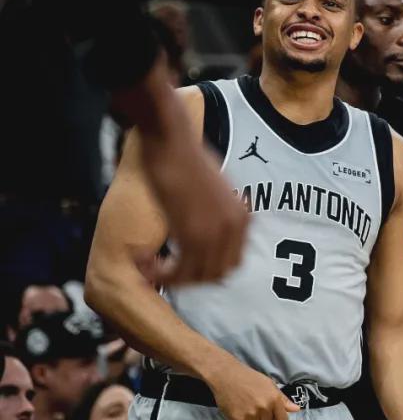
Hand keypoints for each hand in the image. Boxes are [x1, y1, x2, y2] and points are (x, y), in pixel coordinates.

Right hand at [143, 142, 249, 285]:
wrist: (171, 142)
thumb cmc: (185, 161)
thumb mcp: (215, 192)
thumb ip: (216, 217)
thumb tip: (206, 240)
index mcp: (243, 218)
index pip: (231, 263)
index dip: (205, 270)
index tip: (181, 265)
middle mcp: (235, 229)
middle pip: (215, 275)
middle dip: (188, 277)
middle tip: (162, 268)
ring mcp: (217, 233)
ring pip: (196, 277)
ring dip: (169, 278)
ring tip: (147, 263)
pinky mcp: (193, 234)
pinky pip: (179, 272)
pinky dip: (160, 274)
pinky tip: (142, 261)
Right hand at [204, 360, 299, 419]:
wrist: (226, 375)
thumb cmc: (249, 378)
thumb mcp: (270, 385)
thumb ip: (283, 399)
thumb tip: (297, 409)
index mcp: (274, 400)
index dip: (278, 419)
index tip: (273, 414)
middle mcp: (264, 409)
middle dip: (264, 416)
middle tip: (255, 403)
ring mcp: (250, 415)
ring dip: (252, 418)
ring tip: (245, 404)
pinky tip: (239, 407)